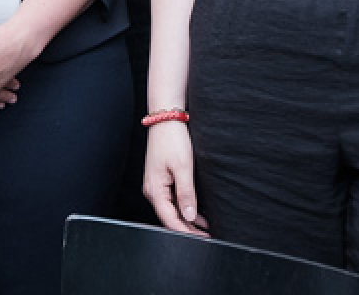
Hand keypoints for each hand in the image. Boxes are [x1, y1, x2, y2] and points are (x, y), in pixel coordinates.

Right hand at [143, 121, 208, 235]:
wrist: (166, 119)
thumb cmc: (172, 139)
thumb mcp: (183, 167)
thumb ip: (186, 194)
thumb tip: (188, 216)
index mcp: (154, 190)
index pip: (169, 220)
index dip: (186, 232)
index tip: (201, 239)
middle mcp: (152, 190)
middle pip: (170, 217)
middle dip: (187, 228)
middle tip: (206, 236)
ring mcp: (156, 185)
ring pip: (172, 209)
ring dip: (187, 219)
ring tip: (205, 229)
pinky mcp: (161, 179)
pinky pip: (172, 199)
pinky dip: (184, 207)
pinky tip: (197, 213)